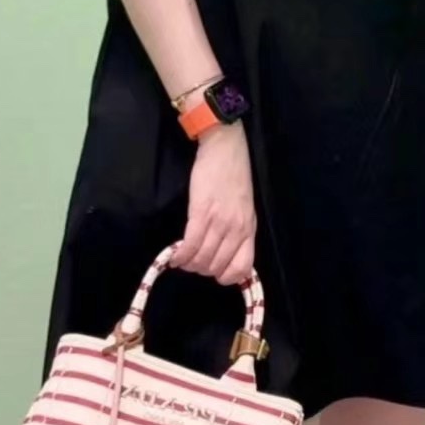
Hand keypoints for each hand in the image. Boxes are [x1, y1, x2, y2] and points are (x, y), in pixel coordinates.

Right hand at [170, 123, 255, 284]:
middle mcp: (237, 229)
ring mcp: (220, 221)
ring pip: (203, 258)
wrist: (225, 148)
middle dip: (202, 270)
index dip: (226, 277)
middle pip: (217, 266)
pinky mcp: (202, 212)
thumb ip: (238, 229)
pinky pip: (190, 244)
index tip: (214, 273)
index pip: (243, 267)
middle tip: (192, 263)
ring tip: (182, 259)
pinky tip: (175, 257)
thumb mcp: (245, 206)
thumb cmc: (234, 174)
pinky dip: (180, 255)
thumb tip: (225, 252)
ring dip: (189, 264)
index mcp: (249, 228)